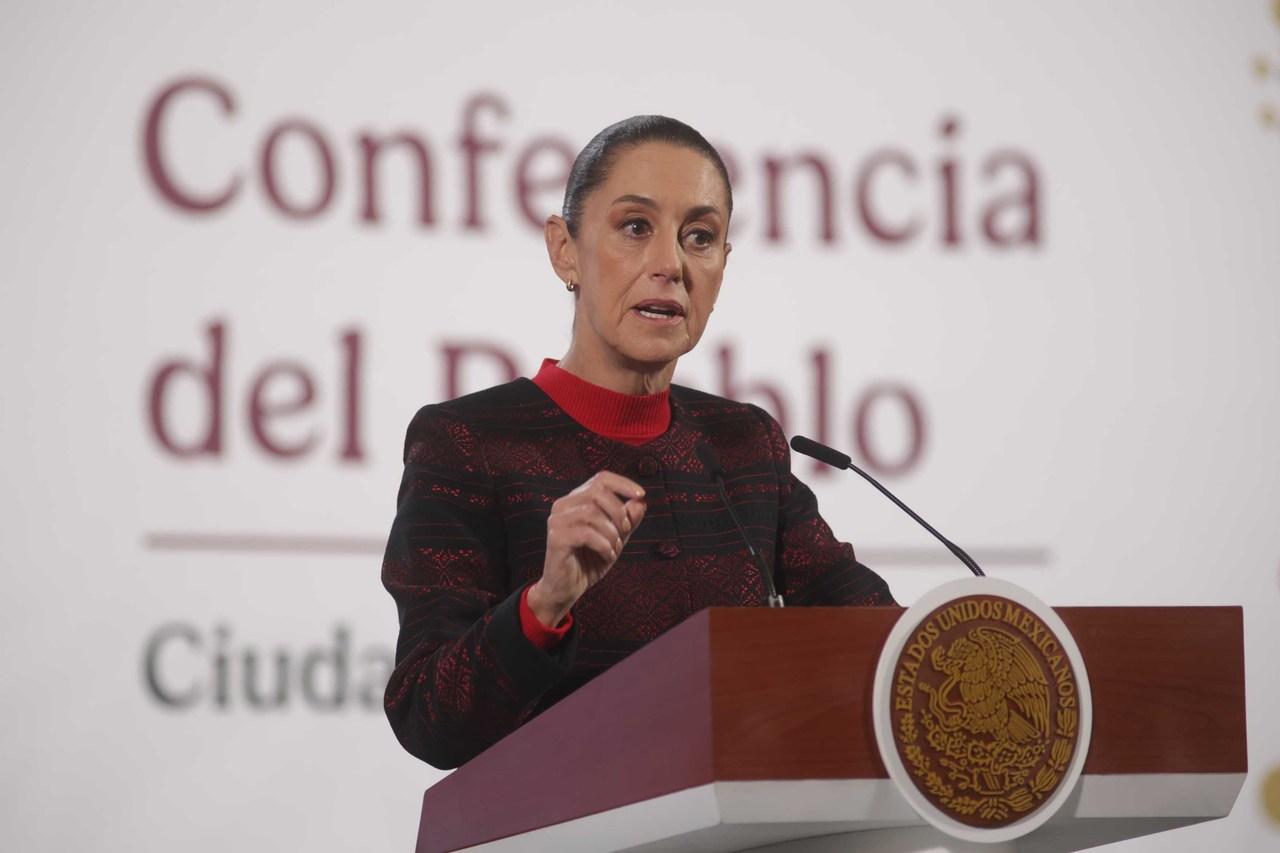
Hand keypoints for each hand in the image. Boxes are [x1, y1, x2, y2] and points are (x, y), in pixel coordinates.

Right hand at [527, 471, 646, 627]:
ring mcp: (557, 521)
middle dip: (618, 512)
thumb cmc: (589, 561)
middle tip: (624, 532)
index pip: (600, 479)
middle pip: (597, 492)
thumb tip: (641, 502)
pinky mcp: (556, 538)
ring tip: (614, 549)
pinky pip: (586, 534)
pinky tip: (607, 555)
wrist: (567, 588)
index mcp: (576, 500)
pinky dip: (603, 545)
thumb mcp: (615, 539)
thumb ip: (627, 521)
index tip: (641, 495)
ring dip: (611, 533)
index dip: (623, 483)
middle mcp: (563, 505)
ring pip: (592, 513)